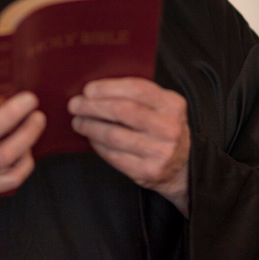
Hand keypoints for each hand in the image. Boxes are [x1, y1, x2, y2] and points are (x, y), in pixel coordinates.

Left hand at [68, 78, 189, 216]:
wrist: (184, 165)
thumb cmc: (162, 126)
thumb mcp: (161, 105)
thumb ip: (136, 94)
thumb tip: (94, 89)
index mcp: (172, 104)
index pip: (136, 89)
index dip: (108, 88)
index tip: (88, 90)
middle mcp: (169, 127)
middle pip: (122, 111)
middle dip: (92, 107)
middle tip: (75, 105)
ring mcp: (160, 151)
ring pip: (114, 135)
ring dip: (90, 127)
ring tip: (78, 122)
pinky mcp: (148, 171)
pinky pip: (114, 156)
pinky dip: (98, 145)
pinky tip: (91, 138)